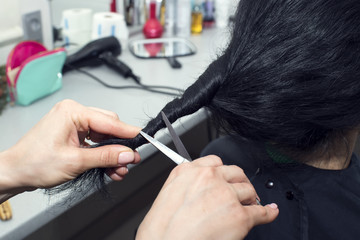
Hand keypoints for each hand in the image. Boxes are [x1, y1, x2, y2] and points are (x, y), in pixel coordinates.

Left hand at [0, 99, 140, 197]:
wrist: (14, 173)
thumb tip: (128, 154)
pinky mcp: (73, 134)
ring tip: (120, 170)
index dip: (129, 133)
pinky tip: (110, 168)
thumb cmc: (34, 163)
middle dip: (120, 146)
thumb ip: (106, 156)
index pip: (110, 121)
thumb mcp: (75, 161)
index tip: (144, 141)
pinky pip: (95, 142)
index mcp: (72, 112)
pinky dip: (103, 155)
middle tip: (131, 160)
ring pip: (104, 136)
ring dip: (113, 154)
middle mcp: (74, 114)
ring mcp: (73, 124)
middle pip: (109, 126)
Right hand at [136, 155, 278, 239]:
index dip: (223, 172)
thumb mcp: (167, 195)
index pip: (214, 162)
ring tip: (250, 205)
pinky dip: (268, 212)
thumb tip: (196, 192)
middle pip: (235, 172)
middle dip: (239, 182)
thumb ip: (186, 185)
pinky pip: (260, 212)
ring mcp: (225, 195)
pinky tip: (269, 212)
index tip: (225, 177)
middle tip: (241, 191)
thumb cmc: (161, 230)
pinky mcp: (239, 215)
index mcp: (188, 172)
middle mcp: (208, 178)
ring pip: (248, 190)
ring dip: (251, 198)